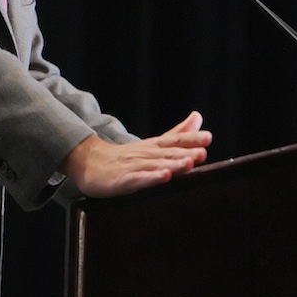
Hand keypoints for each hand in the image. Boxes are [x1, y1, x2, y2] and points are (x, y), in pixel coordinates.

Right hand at [60, 111, 211, 197]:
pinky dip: (151, 178)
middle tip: (203, 151)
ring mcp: (133, 166)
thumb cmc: (124, 157)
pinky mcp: (122, 180)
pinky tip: (163, 177)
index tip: (208, 137)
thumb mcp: (152, 143)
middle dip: (186, 152)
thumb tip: (198, 116)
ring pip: (155, 164)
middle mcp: (144, 154)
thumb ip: (177, 133)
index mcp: (153, 146)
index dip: (191, 139)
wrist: (88, 162)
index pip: (174, 140)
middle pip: (167, 153)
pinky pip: (138, 179)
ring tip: (189, 163)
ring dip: (172, 164)